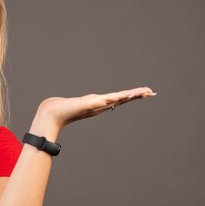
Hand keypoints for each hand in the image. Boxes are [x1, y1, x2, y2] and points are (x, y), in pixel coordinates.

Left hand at [33, 87, 155, 135]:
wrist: (53, 113)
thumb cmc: (64, 109)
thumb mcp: (79, 104)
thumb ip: (84, 104)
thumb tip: (87, 103)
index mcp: (100, 104)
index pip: (120, 98)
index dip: (132, 96)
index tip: (146, 93)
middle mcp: (101, 105)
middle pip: (122, 99)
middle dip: (137, 95)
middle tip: (151, 92)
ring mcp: (96, 105)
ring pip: (117, 99)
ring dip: (130, 96)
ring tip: (143, 92)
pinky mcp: (90, 104)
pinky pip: (106, 100)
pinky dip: (115, 98)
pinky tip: (123, 95)